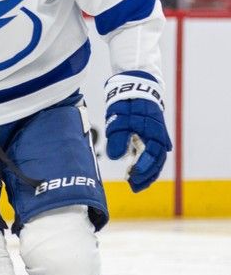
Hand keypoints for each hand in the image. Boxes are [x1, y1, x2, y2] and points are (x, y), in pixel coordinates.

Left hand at [104, 71, 170, 191]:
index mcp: (153, 133)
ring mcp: (158, 137)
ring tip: (137, 184)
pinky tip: (140, 173)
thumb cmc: (127, 104)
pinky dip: (149, 165)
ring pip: (157, 160)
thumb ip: (117, 139)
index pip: (151, 156)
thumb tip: (115, 157)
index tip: (132, 178)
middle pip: (157, 162)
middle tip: (134, 187)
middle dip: (146, 176)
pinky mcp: (154, 136)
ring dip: (148, 173)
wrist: (136, 87)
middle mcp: (159, 136)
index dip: (143, 169)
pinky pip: (154, 154)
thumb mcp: (118, 120)